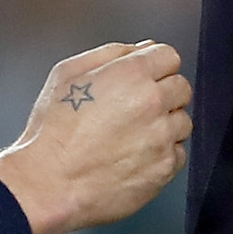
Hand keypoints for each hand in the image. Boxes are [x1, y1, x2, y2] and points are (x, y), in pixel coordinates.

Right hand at [0, 42, 191, 233]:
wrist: (49, 183)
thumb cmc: (52, 133)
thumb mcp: (66, 74)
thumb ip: (109, 54)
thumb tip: (137, 49)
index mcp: (131, 75)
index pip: (169, 56)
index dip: (155, 66)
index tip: (147, 77)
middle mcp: (152, 103)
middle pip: (182, 87)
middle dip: (163, 93)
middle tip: (137, 108)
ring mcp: (162, 137)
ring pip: (183, 121)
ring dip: (165, 125)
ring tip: (133, 136)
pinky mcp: (164, 168)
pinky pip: (179, 154)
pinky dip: (163, 154)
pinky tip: (136, 156)